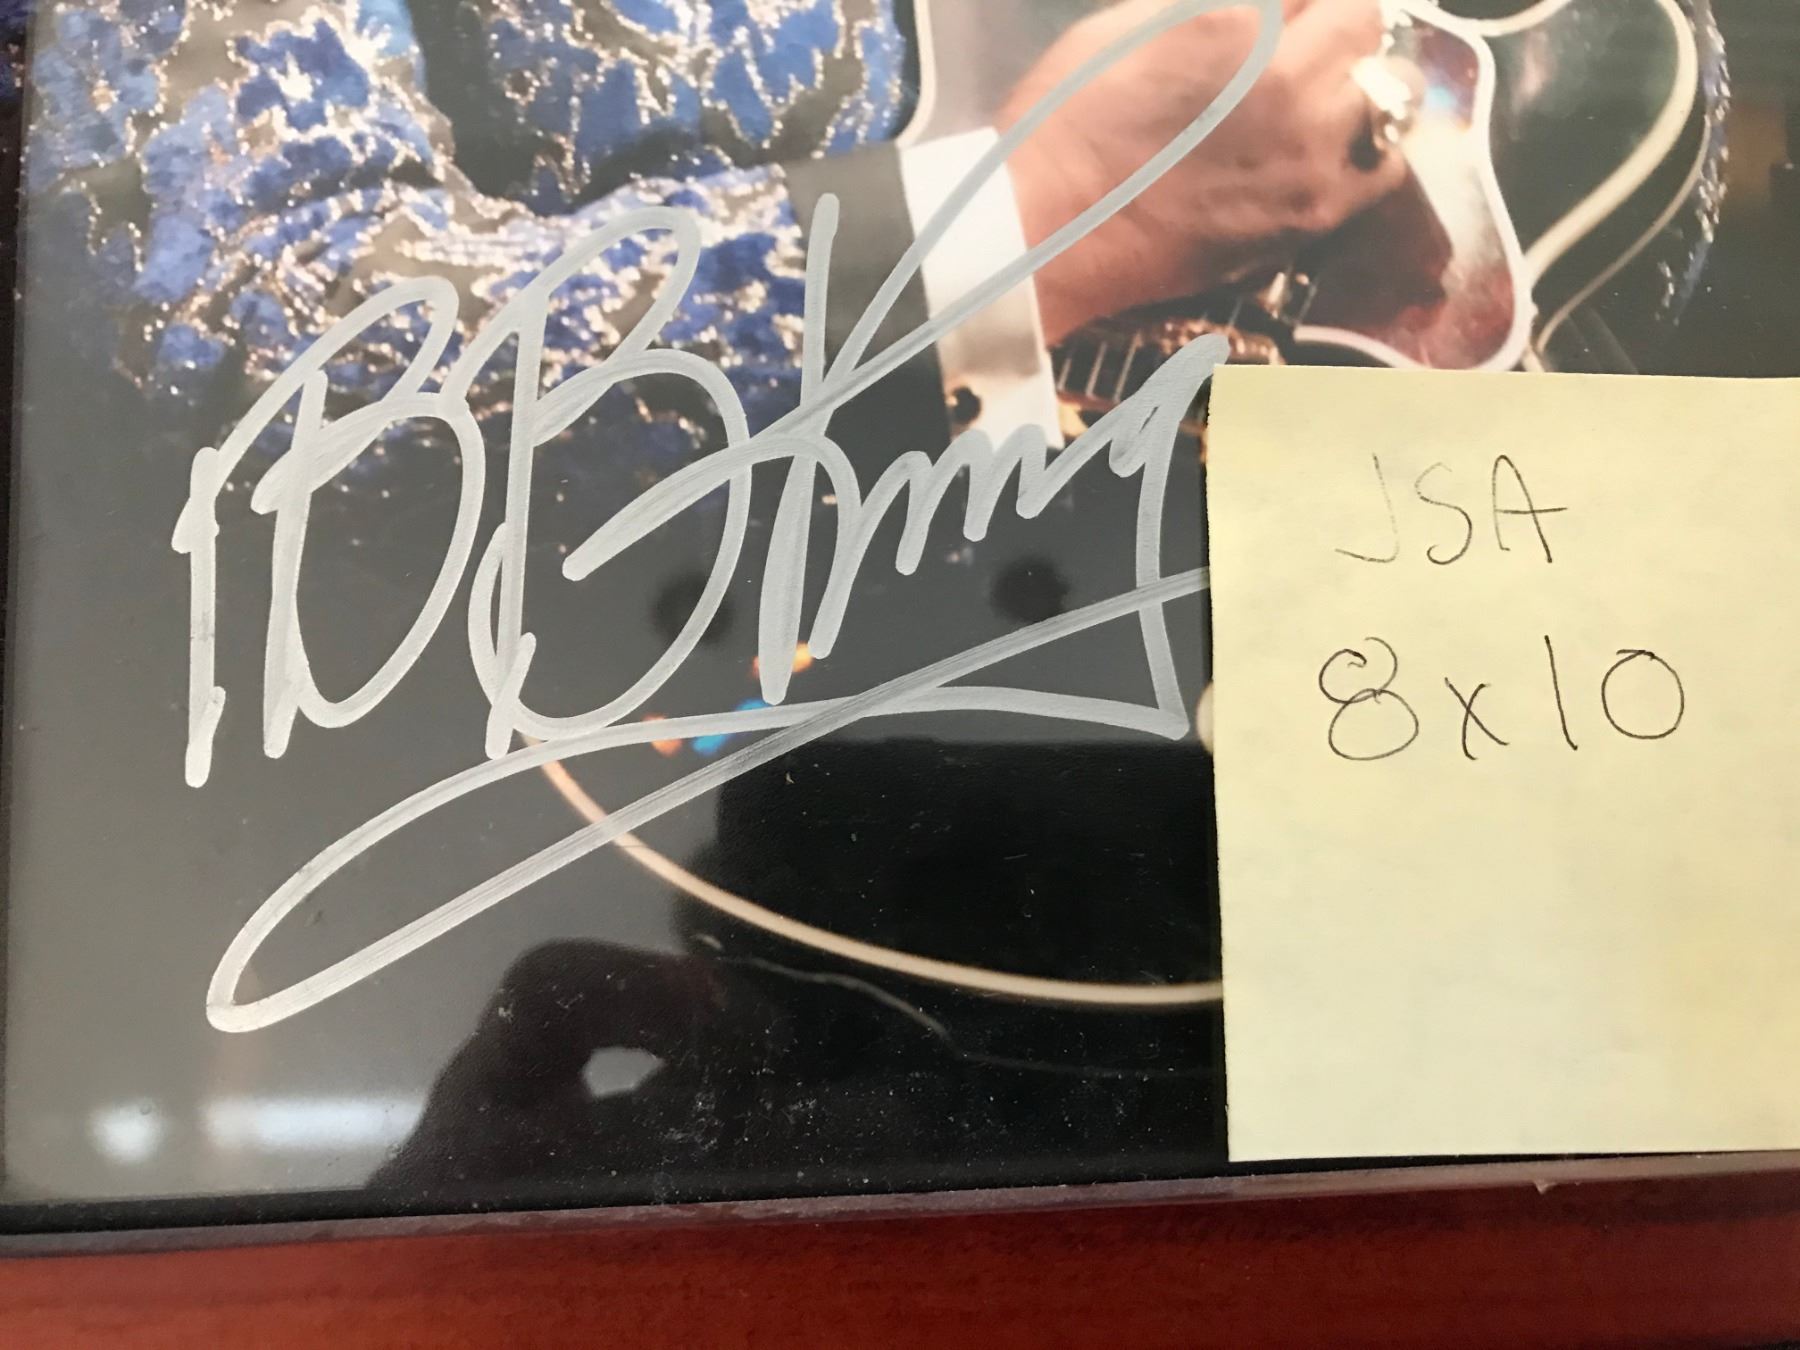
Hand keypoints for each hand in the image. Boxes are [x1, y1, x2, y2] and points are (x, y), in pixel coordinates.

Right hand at [1001, 0, 1407, 344]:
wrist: (1047, 233)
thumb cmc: (1064, 123)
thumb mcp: (1127, 24)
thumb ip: (1209, 4)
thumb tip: (1259, 6)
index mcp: (1239, 23)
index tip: (1284, 11)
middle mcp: (1291, 85)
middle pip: (1363, 22)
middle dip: (1335, 23)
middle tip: (1301, 42)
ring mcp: (1309, 157)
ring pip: (1391, 93)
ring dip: (1363, 83)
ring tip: (1325, 96)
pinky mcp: (1309, 217)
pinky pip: (1382, 167)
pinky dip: (1369, 148)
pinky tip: (1331, 149)